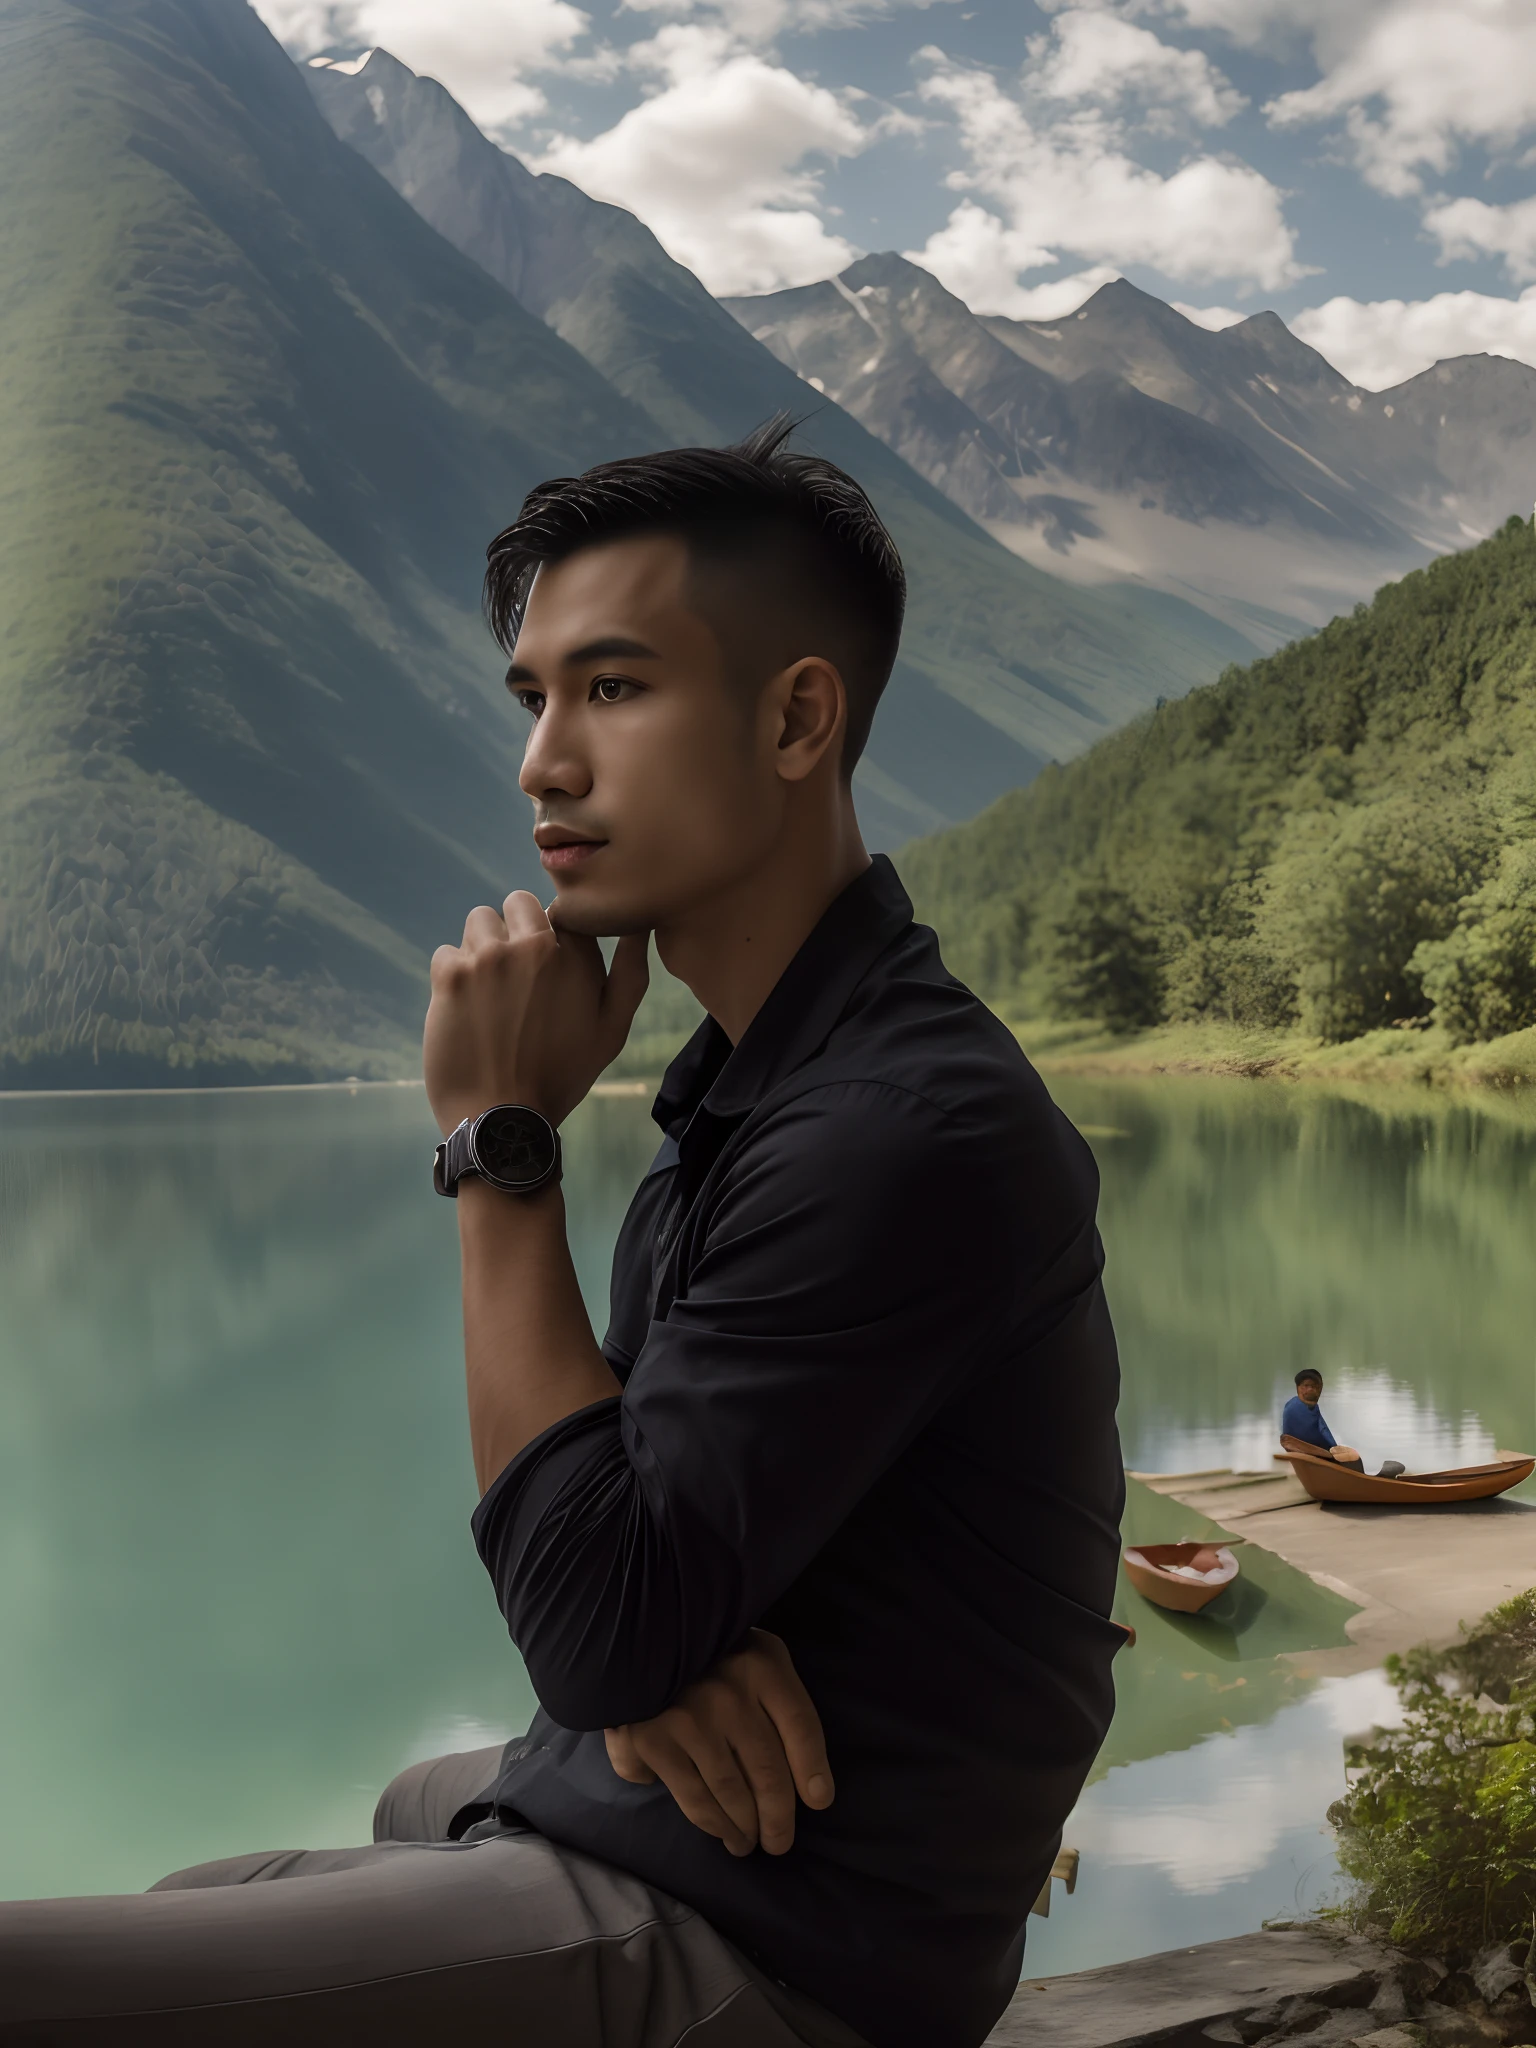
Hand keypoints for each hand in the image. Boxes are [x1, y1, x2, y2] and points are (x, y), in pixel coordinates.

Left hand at [424, 893, 648, 1133]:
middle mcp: (532, 945)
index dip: (554, 938)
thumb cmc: (562, 1076)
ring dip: (482, 948)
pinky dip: (452, 975)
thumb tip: (640, 924)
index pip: (562, 911)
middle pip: (517, 904)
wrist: (501, 1117)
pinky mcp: (450, 975)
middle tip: (515, 979)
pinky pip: (447, 952)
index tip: (547, 970)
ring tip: (488, 994)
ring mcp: (487, 957)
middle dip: (515, 931)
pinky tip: (465, 1009)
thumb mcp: (612, 1029)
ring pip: (479, 922)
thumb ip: (630, 972)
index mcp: (575, 955)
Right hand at [604, 1630, 833, 1856]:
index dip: (813, 1770)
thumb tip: (811, 1786)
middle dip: (779, 1818)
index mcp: (761, 1666)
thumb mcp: (756, 1656)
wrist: (637, 1639)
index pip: (801, 1726)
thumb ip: (782, 1703)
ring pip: (733, 1794)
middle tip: (780, 1842)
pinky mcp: (655, 1743)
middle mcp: (730, 1694)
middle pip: (769, 1771)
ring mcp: (690, 1719)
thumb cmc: (711, 1653)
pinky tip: (724, 1833)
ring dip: (747, 1829)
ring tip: (750, 1843)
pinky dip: (714, 1825)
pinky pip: (696, 1799)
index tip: (819, 1802)